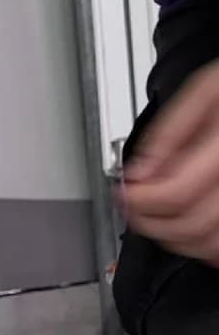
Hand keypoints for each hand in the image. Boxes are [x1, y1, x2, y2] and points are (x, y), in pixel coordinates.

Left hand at [123, 60, 218, 267]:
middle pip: (192, 225)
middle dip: (151, 223)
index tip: (123, 193)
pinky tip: (188, 229)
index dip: (139, 200)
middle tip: (134, 208)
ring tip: (157, 218)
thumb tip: (139, 171)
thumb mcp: (207, 90)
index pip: (175, 194)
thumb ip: (170, 132)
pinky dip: (203, 244)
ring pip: (211, 243)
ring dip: (175, 239)